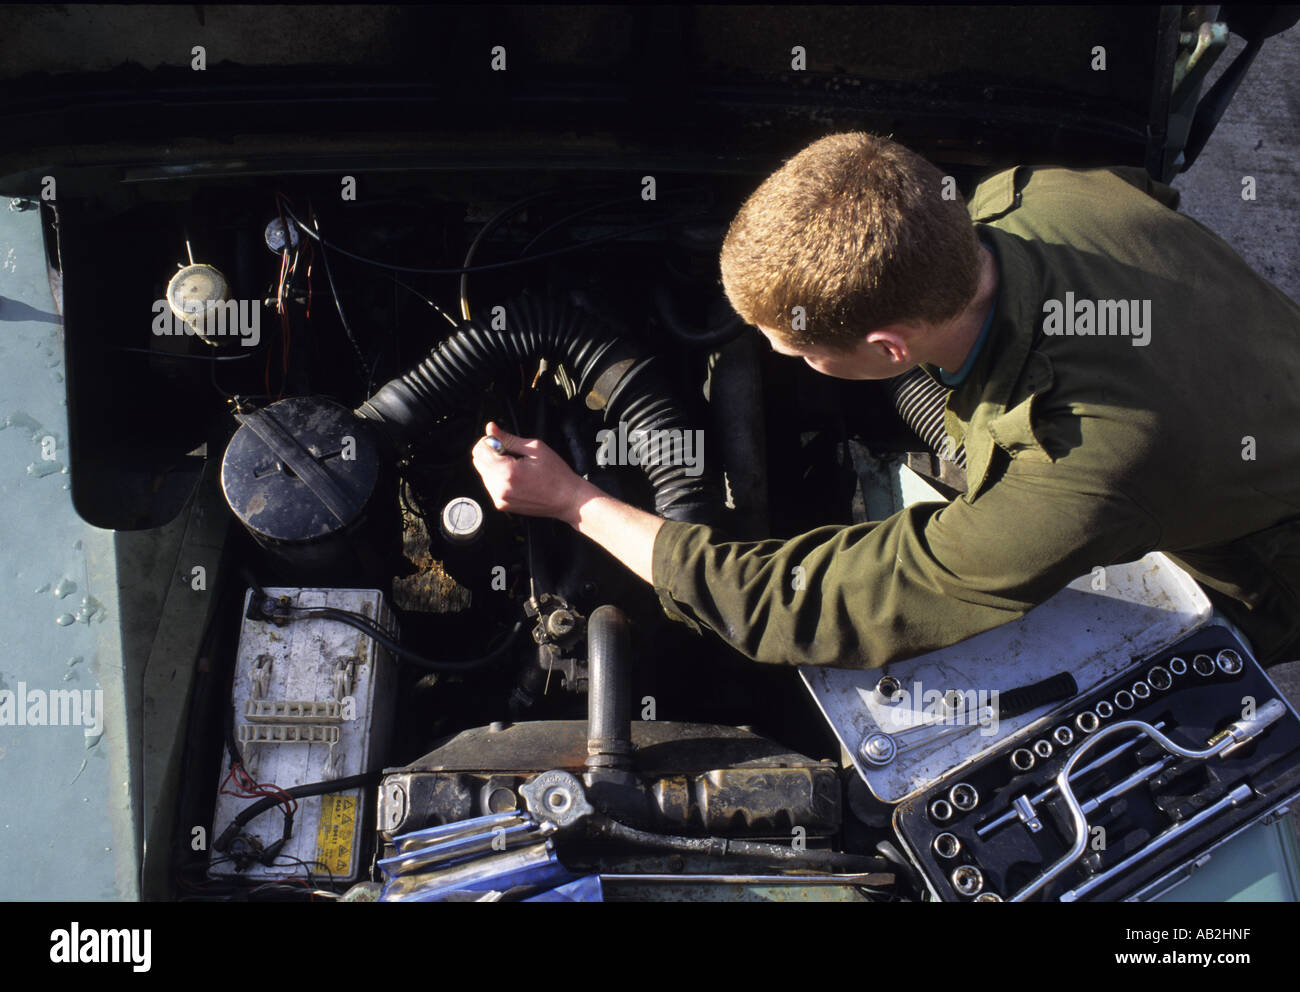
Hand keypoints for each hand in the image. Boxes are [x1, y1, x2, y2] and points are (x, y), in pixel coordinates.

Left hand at [471, 422, 591, 523]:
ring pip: (483, 473)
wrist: (567, 499)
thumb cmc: (556, 473)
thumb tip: (490, 428)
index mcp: (507, 472)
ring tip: (517, 467)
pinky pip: (491, 485)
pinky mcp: (502, 505)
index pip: (480, 450)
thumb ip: (508, 439)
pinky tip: (517, 478)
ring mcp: (500, 499)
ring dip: (494, 466)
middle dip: (490, 453)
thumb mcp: (535, 448)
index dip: (490, 441)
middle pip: (478, 462)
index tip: (504, 442)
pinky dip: (499, 478)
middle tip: (512, 454)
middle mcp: (500, 488)